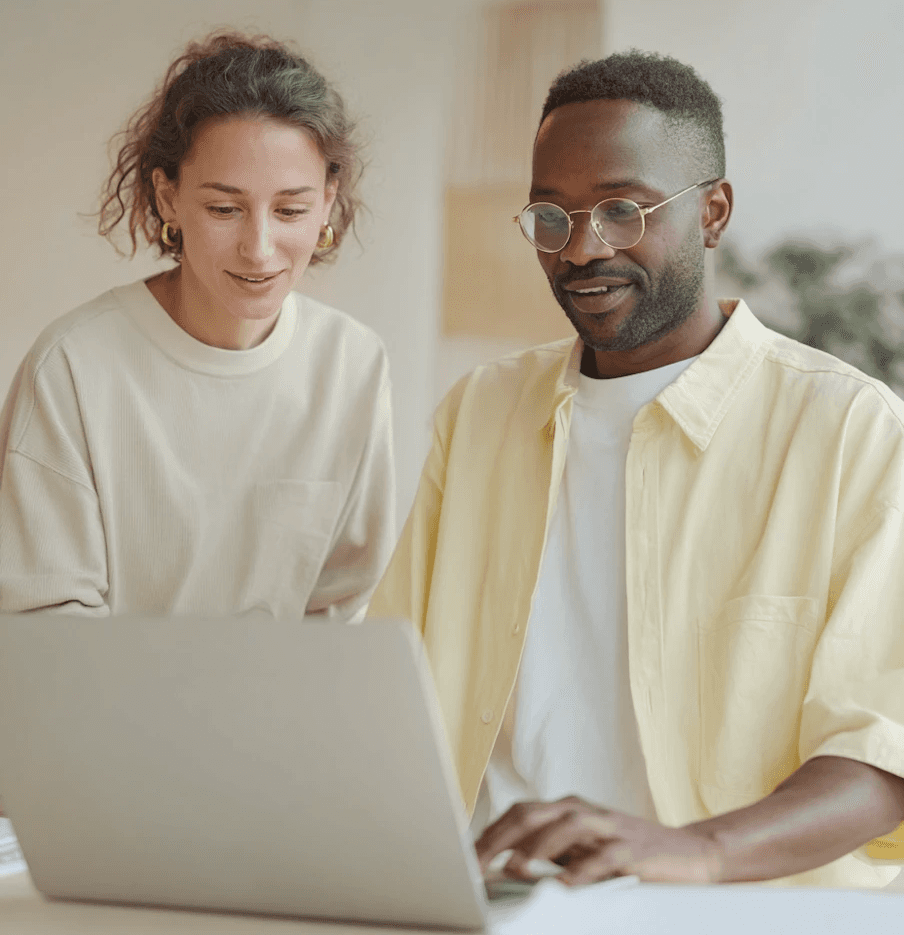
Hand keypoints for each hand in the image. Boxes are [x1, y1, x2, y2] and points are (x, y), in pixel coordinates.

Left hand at [474, 796, 723, 885]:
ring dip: (539, 846)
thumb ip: (549, 852)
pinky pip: (605, 857)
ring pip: (568, 825)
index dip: (490, 833)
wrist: (688, 854)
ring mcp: (609, 828)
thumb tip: (502, 867)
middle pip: (534, 813)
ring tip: (517, 868)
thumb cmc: (626, 852)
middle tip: (479, 865)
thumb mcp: (582, 849)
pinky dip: (583, 870)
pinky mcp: (633, 849)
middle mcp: (584, 812)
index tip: (466, 858)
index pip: (519, 813)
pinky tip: (566, 885)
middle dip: (502, 838)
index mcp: (567, 810)